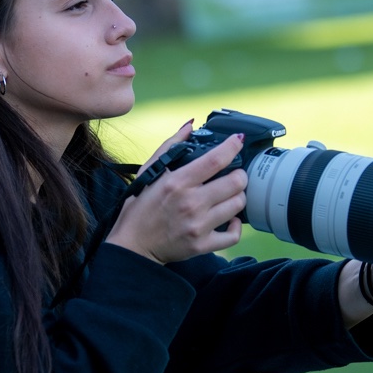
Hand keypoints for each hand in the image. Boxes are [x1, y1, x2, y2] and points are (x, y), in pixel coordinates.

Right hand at [106, 121, 247, 263]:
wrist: (133, 245)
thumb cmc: (140, 208)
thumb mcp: (148, 172)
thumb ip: (170, 147)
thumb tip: (190, 126)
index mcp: (177, 182)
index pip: (216, 159)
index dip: (233, 146)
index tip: (238, 141)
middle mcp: (191, 203)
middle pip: (236, 182)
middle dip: (239, 174)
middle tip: (234, 175)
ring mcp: (198, 225)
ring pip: (238, 205)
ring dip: (237, 197)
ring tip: (228, 196)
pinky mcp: (202, 245)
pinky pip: (234, 235)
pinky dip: (235, 226)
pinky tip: (229, 219)